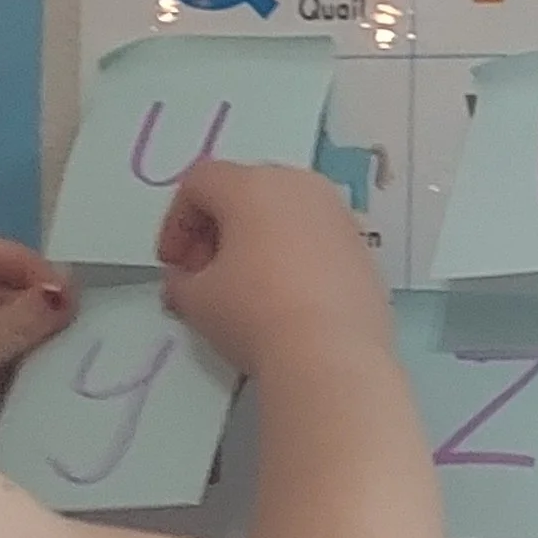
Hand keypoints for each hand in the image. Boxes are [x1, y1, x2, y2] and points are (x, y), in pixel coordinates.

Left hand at [0, 235, 74, 443]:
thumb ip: (17, 321)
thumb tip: (68, 291)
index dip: (24, 265)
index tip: (67, 291)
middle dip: (38, 307)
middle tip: (86, 326)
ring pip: (9, 331)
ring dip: (41, 341)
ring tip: (82, 351)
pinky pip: (9, 366)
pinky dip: (34, 370)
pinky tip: (65, 376)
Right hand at [156, 161, 392, 381]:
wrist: (332, 354)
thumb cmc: (253, 314)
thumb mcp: (197, 301)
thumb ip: (181, 280)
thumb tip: (185, 279)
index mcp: (252, 185)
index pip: (199, 183)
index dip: (176, 222)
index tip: (174, 265)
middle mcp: (299, 186)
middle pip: (245, 191)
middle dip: (217, 229)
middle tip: (205, 274)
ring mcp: (338, 214)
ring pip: (285, 213)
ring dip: (257, 241)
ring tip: (245, 288)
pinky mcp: (363, 248)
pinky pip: (316, 239)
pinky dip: (293, 257)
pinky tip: (286, 299)